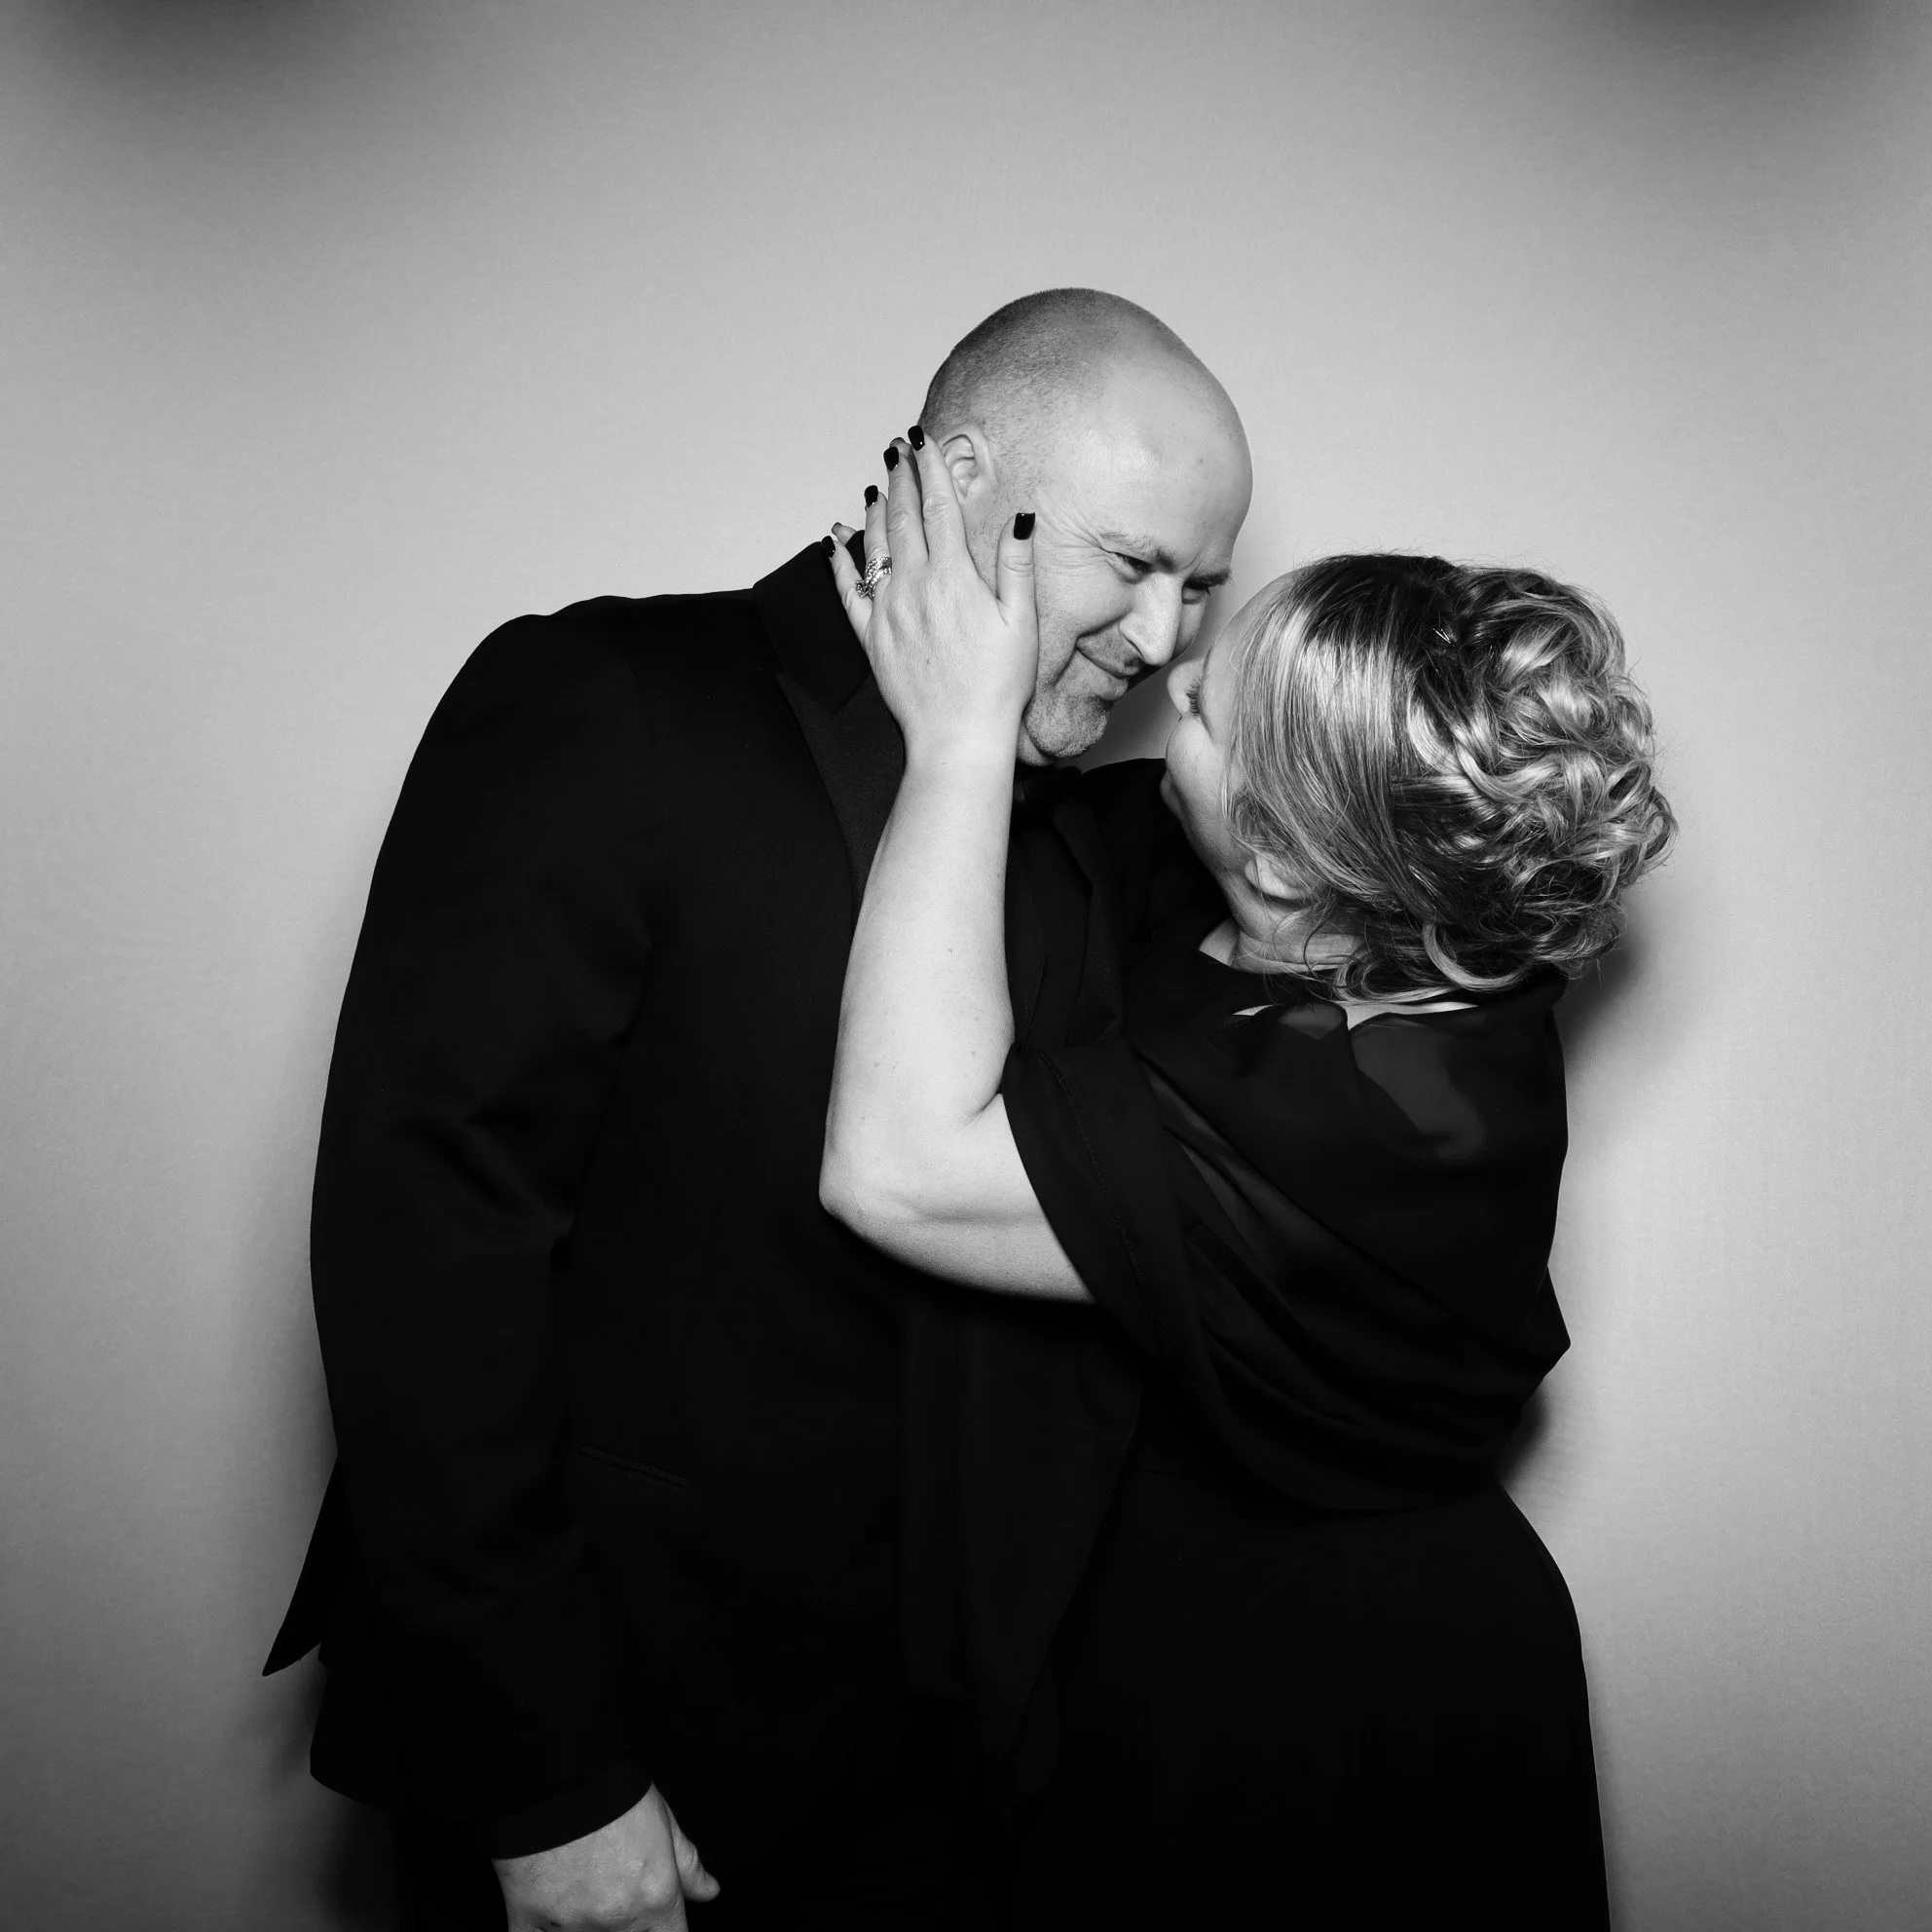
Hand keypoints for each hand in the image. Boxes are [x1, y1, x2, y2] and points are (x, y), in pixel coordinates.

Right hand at [493, 1785, 718, 1930]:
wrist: (557, 1777)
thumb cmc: (612, 1793)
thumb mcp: (664, 1821)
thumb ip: (688, 1865)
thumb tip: (709, 1891)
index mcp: (654, 1898)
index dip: (665, 1928)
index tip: (656, 1919)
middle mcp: (615, 1920)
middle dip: (627, 1921)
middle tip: (614, 1885)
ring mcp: (570, 1925)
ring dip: (588, 1921)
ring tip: (585, 1885)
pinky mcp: (528, 1921)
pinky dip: (546, 1928)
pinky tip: (553, 1905)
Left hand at [827, 430, 1037, 763]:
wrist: (956, 736)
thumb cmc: (997, 686)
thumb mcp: (1020, 623)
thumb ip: (1016, 567)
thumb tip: (1021, 518)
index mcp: (953, 577)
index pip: (940, 508)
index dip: (930, 470)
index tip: (923, 441)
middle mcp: (914, 586)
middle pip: (903, 519)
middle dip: (900, 479)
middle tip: (896, 450)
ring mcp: (887, 610)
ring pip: (873, 546)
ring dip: (874, 511)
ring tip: (875, 485)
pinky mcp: (871, 636)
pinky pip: (847, 589)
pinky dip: (839, 560)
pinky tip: (834, 540)